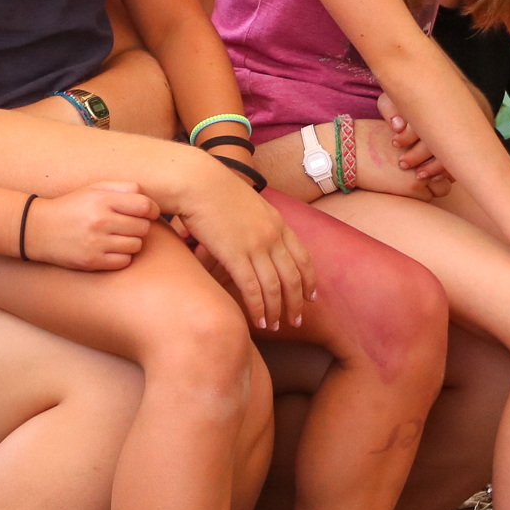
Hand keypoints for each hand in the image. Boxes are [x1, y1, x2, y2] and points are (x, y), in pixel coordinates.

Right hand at [23, 181, 158, 270]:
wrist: (37, 229)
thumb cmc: (71, 206)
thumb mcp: (92, 189)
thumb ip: (122, 188)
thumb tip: (149, 199)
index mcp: (102, 200)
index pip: (144, 206)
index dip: (152, 210)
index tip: (148, 212)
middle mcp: (100, 221)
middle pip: (143, 227)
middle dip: (140, 225)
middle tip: (128, 225)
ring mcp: (96, 244)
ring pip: (136, 245)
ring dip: (132, 241)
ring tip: (118, 237)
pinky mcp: (92, 262)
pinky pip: (124, 261)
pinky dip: (122, 256)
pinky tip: (111, 249)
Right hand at [169, 165, 312, 332]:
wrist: (199, 182)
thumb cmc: (216, 191)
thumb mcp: (249, 204)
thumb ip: (259, 222)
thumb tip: (259, 238)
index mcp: (278, 223)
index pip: (303, 258)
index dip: (309, 281)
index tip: (311, 298)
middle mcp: (272, 236)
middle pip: (293, 277)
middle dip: (296, 303)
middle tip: (296, 321)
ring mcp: (255, 246)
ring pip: (275, 287)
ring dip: (276, 310)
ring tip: (274, 326)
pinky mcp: (235, 255)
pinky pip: (252, 288)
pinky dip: (257, 307)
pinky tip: (257, 321)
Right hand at [333, 116, 443, 201]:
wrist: (346, 153)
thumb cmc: (366, 141)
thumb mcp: (393, 130)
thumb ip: (413, 139)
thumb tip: (427, 150)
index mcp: (424, 132)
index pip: (448, 148)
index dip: (443, 157)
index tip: (435, 161)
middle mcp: (428, 148)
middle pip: (450, 168)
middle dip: (442, 174)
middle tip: (429, 175)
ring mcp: (423, 168)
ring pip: (444, 186)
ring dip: (434, 187)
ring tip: (416, 183)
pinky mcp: (414, 186)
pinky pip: (429, 197)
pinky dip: (420, 196)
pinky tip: (405, 189)